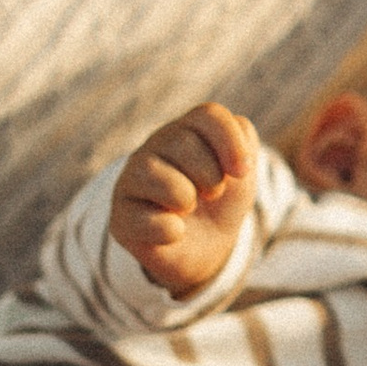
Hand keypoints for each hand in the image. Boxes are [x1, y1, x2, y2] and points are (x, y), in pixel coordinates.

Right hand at [111, 102, 260, 299]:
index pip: (207, 115)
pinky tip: (175, 231)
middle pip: (182, 141)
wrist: (205, 249)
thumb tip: (231, 145)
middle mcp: (154, 148)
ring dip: (184, 197)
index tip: (242, 172)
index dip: (230, 142)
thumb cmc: (218, 204)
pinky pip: (140, 218)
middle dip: (210, 175)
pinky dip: (168, 229)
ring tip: (188, 208)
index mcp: (186, 131)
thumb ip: (244, 144)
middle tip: (212, 195)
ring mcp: (133, 181)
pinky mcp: (122, 217)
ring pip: (151, 171)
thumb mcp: (242, 174)